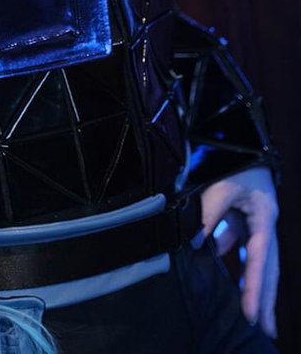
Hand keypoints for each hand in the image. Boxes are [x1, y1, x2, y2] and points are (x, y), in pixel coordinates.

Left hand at [201, 166, 278, 337]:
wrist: (234, 132)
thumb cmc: (232, 158)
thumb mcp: (220, 186)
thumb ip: (208, 215)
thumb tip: (195, 244)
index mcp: (264, 217)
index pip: (260, 261)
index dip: (255, 289)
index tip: (252, 315)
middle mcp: (264, 222)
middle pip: (267, 266)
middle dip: (265, 297)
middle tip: (265, 329)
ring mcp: (253, 218)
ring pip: (253, 257)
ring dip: (249, 281)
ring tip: (247, 310)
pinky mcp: (241, 213)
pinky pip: (235, 239)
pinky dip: (225, 250)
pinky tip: (211, 257)